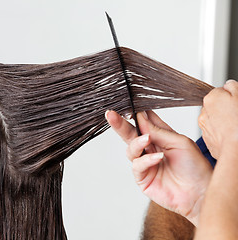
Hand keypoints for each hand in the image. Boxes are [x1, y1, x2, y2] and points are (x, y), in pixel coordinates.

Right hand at [105, 110, 212, 225]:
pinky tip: (157, 158)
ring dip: (137, 142)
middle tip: (111, 114)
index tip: (128, 104)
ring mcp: (145, 163)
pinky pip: (137, 166)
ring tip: (146, 139)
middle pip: (130, 134)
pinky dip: (146, 160)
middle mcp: (150, 148)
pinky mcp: (142, 178)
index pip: (144, 121)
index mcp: (160, 136)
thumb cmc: (195, 167)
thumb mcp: (180, 142)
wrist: (200, 193)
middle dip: (120, 124)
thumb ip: (158, 131)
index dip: (136, 113)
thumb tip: (140, 117)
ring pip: (130, 149)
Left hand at [198, 80, 237, 158]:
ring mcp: (204, 126)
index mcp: (211, 98)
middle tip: (237, 114)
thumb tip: (228, 84)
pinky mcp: (208, 139)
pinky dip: (222, 132)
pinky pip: (216, 132)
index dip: (232, 96)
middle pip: (216, 106)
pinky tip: (232, 134)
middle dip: (226, 108)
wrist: (236, 148)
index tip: (237, 101)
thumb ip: (233, 86)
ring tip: (235, 125)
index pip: (220, 91)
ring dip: (224, 120)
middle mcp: (203, 112)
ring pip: (215, 119)